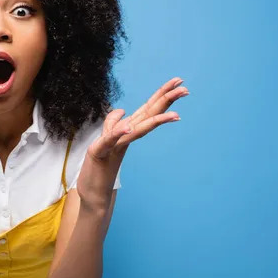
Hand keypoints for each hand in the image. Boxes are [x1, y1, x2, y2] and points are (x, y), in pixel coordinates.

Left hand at [78, 77, 188, 207]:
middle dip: (166, 102)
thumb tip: (122, 110)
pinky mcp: (100, 154)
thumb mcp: (103, 140)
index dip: (161, 95)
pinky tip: (128, 128)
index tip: (178, 81)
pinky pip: (109, 141)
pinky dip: (118, 134)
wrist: (92, 195)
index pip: (147, 109)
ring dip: (155, 122)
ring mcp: (115, 146)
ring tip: (175, 114)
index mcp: (127, 131)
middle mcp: (126, 138)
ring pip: (137, 130)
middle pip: (148, 116)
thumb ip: (112, 124)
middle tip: (186, 89)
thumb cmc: (99, 168)